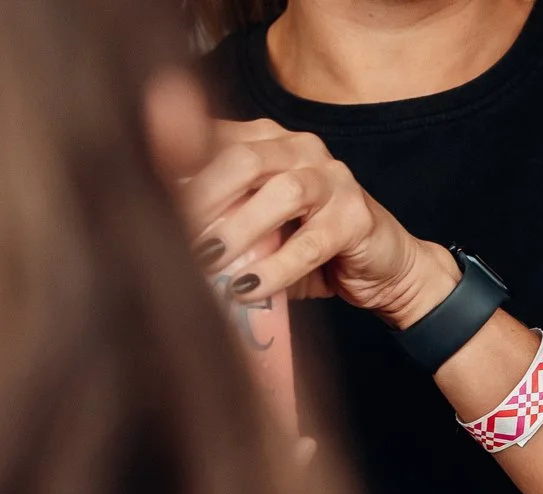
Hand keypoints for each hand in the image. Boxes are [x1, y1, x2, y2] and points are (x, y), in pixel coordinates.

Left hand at [181, 120, 458, 327]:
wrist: (387, 270)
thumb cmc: (312, 249)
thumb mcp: (258, 228)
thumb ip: (219, 219)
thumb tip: (157, 234)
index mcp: (268, 140)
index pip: (213, 140)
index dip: (175, 165)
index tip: (137, 193)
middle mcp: (301, 148)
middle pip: (242, 159)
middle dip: (201, 197)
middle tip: (169, 233)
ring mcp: (334, 179)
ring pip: (279, 193)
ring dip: (237, 230)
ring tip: (206, 261)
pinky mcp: (357, 218)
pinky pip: (311, 242)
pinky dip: (276, 268)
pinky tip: (248, 288)